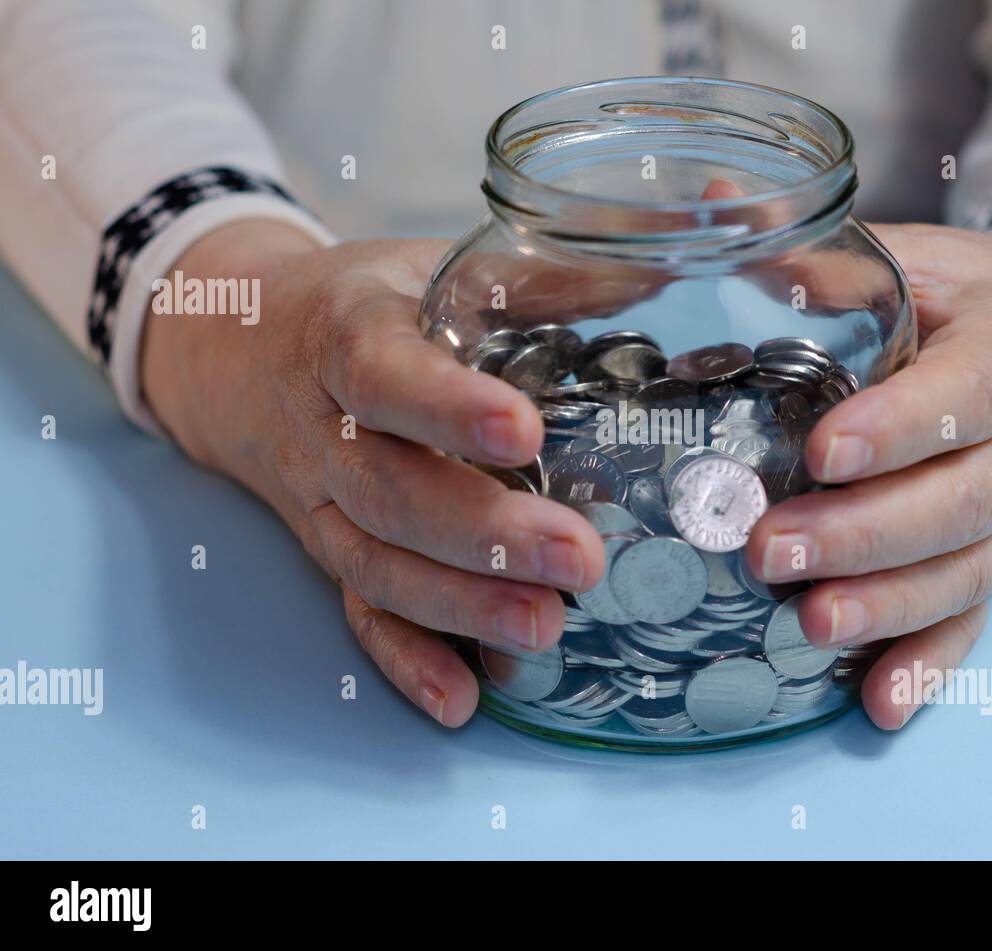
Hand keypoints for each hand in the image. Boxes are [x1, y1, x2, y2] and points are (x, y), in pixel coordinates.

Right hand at [141, 220, 608, 725]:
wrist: (238, 347)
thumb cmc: (359, 303)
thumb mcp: (431, 267)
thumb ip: (539, 278)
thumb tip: (659, 272)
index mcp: (345, 337)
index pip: (384, 376)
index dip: (446, 408)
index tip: (524, 432)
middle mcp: (321, 428)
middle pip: (388, 492)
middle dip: (483, 534)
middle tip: (579, 561)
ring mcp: (318, 500)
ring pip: (374, 562)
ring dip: (458, 606)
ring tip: (545, 630)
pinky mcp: (324, 549)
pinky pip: (357, 610)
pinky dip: (405, 660)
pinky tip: (460, 699)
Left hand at [745, 217, 991, 728]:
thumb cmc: (985, 300)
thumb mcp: (925, 256)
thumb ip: (831, 251)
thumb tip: (714, 205)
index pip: (965, 392)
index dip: (902, 426)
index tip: (824, 448)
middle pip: (960, 500)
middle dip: (867, 534)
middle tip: (771, 551)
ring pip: (966, 567)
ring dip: (891, 606)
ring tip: (811, 627)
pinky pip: (975, 616)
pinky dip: (933, 664)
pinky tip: (880, 705)